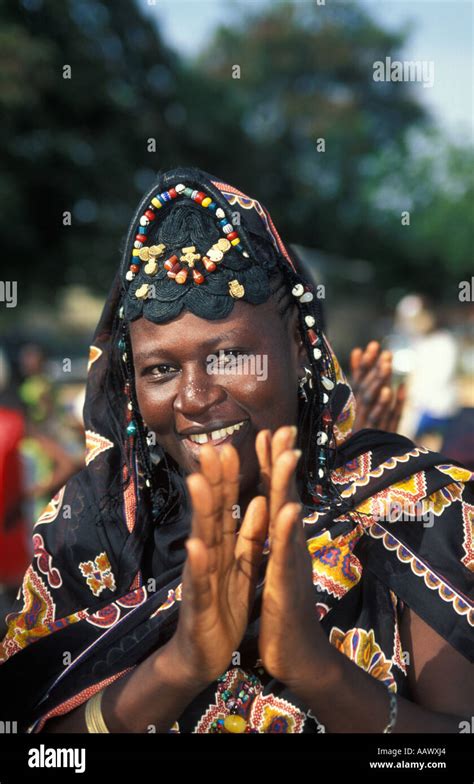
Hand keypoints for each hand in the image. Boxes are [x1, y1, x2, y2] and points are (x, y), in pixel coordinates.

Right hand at [167, 438, 268, 689]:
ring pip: (201, 539)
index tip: (232, 446)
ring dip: (200, 511)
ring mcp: (200, 576)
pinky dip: (198, 564)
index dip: (229, 477)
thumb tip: (260, 500)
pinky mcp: (198, 603)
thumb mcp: (242, 567)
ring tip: (200, 482)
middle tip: (212, 447)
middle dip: (213, 481)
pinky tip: (196, 546)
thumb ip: (250, 535)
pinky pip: (199, 581)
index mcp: (223, 546)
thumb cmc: (223, 606)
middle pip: (211, 513)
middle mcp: (207, 554)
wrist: (203, 653)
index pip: (226, 505)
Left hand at [257, 428, 331, 689]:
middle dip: (282, 461)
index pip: (275, 495)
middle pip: (285, 495)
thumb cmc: (283, 609)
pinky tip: (288, 510)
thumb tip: (277, 512)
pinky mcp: (286, 586)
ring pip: (288, 517)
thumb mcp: (277, 568)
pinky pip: (284, 554)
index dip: (271, 464)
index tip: (267, 432)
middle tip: (282, 427)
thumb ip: (276, 539)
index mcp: (281, 541)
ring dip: (286, 484)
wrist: (297, 655)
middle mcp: (290, 546)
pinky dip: (286, 531)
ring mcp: (291, 563)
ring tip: (288, 453)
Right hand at [350, 340, 404, 432]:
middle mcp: (355, 413)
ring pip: (371, 400)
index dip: (363, 364)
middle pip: (364, 388)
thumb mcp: (356, 402)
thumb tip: (359, 351)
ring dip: (378, 381)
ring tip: (387, 364)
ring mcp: (365, 424)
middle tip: (384, 353)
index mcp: (350, 405)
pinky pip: (382, 418)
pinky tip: (394, 390)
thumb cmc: (357, 429)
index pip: (356, 381)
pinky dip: (387, 405)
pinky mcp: (375, 435)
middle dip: (373, 370)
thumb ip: (359, 377)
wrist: (358, 464)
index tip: (370, 346)